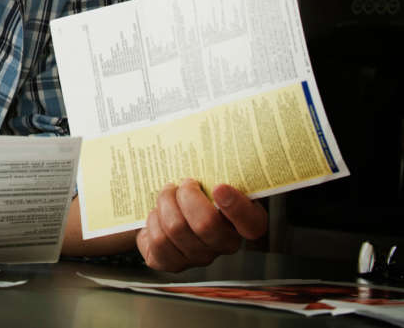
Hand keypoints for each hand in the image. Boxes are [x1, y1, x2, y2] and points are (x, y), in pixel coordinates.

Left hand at [136, 179, 266, 271]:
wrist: (170, 208)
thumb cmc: (197, 189)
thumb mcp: (215, 176)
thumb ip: (218, 169)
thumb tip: (205, 140)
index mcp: (244, 222)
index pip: (251, 224)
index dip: (236, 208)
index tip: (219, 187)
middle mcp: (225, 244)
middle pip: (205, 224)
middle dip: (186, 196)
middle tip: (183, 183)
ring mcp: (199, 257)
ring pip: (176, 229)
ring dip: (165, 203)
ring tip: (167, 194)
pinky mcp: (172, 263)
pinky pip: (158, 242)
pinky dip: (152, 221)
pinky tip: (157, 215)